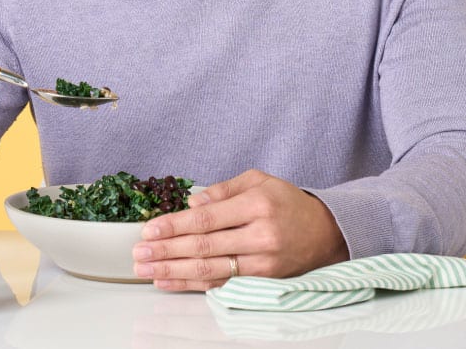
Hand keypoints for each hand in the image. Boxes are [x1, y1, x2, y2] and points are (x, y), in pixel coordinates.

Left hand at [131, 169, 347, 290]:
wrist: (326, 232)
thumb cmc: (287, 202)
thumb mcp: (257, 180)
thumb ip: (222, 190)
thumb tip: (191, 205)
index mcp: (257, 204)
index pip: (206, 219)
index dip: (174, 226)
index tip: (149, 230)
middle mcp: (260, 235)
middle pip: (204, 246)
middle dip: (166, 251)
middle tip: (139, 253)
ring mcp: (263, 263)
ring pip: (210, 270)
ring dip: (173, 271)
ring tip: (146, 270)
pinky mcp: (263, 281)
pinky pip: (221, 284)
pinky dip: (192, 284)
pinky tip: (170, 281)